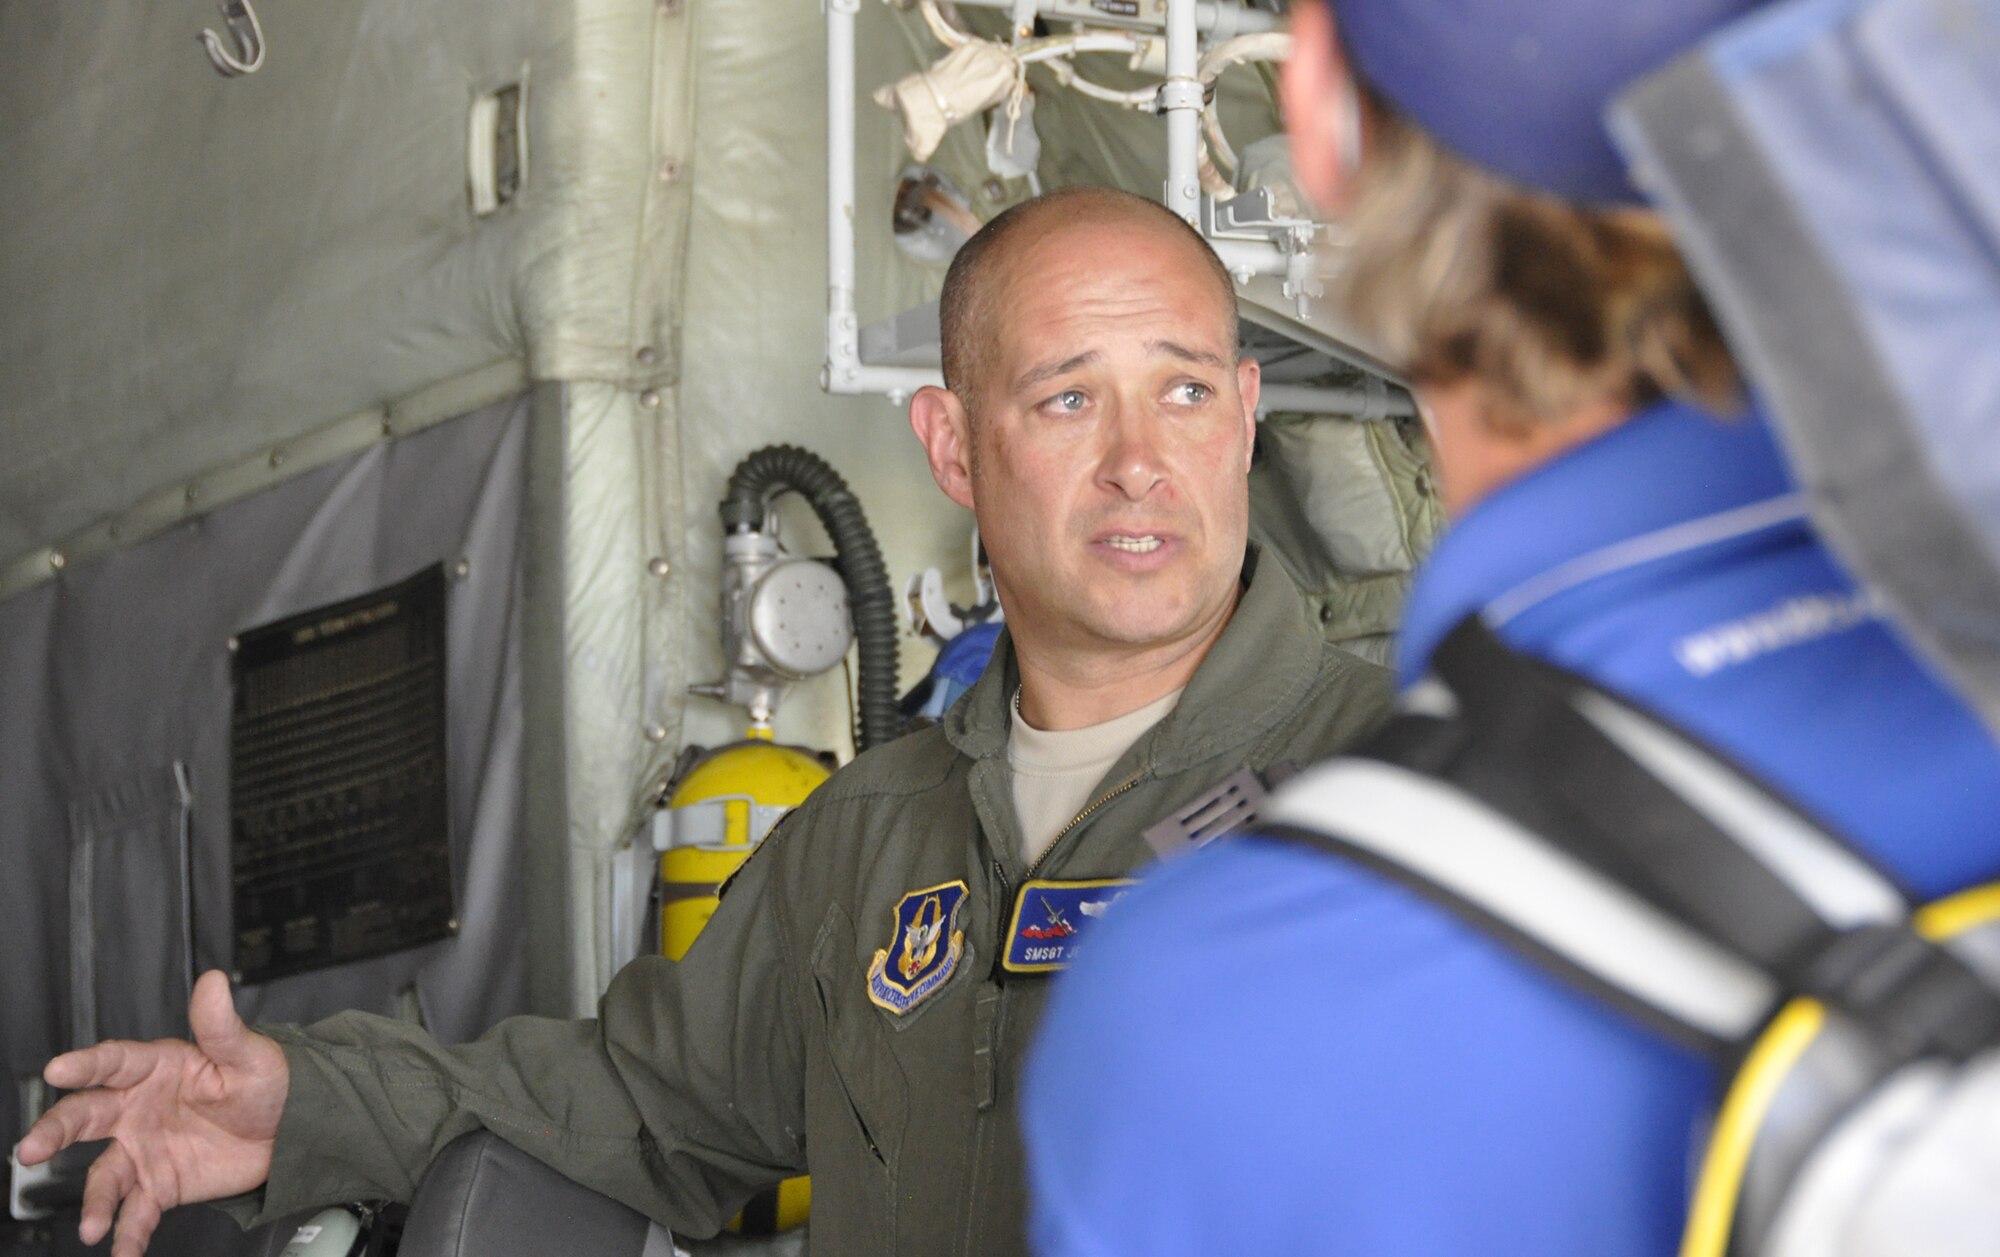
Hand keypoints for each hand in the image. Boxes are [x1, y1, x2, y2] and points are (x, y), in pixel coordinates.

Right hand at [15, 970, 289, 1256]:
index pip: (113, 1061)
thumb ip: (223, 1026)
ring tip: (93, 1226)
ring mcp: (143, 1149)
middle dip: (54, 1132)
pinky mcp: (158, 1185)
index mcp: (157, 1066)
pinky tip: (122, 1252)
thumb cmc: (267, 1082)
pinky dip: (127, 1234)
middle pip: (85, 1117)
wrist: (288, 1129)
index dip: (85, 1064)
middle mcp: (137, 1108)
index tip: (57, 1069)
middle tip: (30, 1149)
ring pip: (105, 1175)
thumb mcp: (250, 1054)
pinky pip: (136, 1212)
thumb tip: (213, 981)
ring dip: (95, 1201)